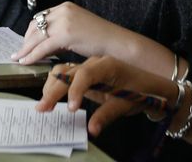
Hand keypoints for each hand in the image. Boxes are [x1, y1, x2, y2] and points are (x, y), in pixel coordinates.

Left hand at [14, 3, 124, 64]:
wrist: (118, 44)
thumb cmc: (102, 41)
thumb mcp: (78, 30)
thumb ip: (62, 33)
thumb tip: (46, 44)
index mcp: (65, 7)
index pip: (41, 18)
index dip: (31, 32)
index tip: (25, 42)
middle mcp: (62, 10)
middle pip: (36, 25)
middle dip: (26, 40)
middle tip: (19, 53)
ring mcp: (64, 21)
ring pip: (37, 36)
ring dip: (25, 49)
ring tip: (18, 59)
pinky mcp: (65, 34)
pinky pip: (43, 46)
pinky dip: (32, 55)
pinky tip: (26, 62)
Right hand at [36, 57, 169, 136]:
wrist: (149, 85)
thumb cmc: (140, 92)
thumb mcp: (125, 105)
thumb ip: (107, 115)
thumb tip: (91, 130)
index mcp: (107, 66)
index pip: (85, 74)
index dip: (75, 90)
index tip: (71, 109)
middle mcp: (93, 62)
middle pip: (67, 71)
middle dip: (53, 90)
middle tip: (42, 108)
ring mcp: (87, 66)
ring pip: (62, 71)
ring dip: (50, 87)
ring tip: (43, 105)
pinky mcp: (83, 73)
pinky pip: (65, 75)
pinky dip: (55, 85)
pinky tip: (49, 97)